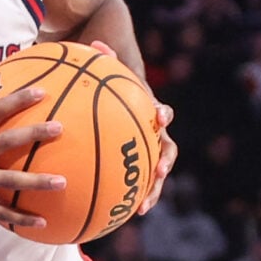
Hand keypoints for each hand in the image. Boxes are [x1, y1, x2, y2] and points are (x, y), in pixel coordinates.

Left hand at [87, 41, 177, 215]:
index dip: (163, 115)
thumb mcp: (105, 72)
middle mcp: (151, 135)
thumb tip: (95, 44)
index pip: (162, 113)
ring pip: (152, 175)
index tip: (159, 118)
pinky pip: (129, 185)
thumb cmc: (110, 84)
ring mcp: (144, 152)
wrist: (116, 99)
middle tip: (158, 174)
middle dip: (163, 164)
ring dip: (150, 192)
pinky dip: (122, 199)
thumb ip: (103, 60)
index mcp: (148, 112)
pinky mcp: (132, 165)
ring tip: (141, 209)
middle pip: (165, 151)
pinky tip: (107, 215)